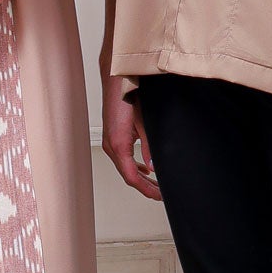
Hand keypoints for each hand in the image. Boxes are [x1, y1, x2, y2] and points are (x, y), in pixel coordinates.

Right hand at [102, 76, 160, 200]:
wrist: (117, 77)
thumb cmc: (128, 94)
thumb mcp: (145, 123)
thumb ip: (149, 147)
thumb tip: (153, 166)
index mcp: (119, 144)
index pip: (132, 176)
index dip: (146, 189)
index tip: (159, 195)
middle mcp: (112, 145)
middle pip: (128, 175)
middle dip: (145, 186)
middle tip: (161, 193)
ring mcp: (110, 141)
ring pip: (125, 167)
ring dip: (140, 177)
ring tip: (156, 184)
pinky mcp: (113, 135)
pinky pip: (123, 157)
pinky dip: (134, 166)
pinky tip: (145, 166)